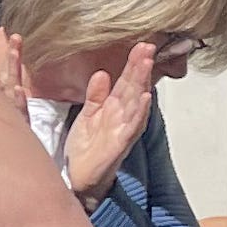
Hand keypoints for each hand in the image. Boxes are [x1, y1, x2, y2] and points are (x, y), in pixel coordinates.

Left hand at [61, 44, 158, 201]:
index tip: (139, 45)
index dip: (132, 64)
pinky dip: (139, 112)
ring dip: (142, 83)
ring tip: (147, 64)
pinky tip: (145, 98)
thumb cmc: (87, 150)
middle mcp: (122, 118)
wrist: (80, 180)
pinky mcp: (119, 145)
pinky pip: (131, 127)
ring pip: (135, 103)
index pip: (125, 82)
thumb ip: (95, 96)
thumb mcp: (88, 117)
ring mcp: (123, 131)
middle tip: (147, 47)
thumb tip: (101, 74)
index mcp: (113, 109)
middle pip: (133, 88)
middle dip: (140, 68)